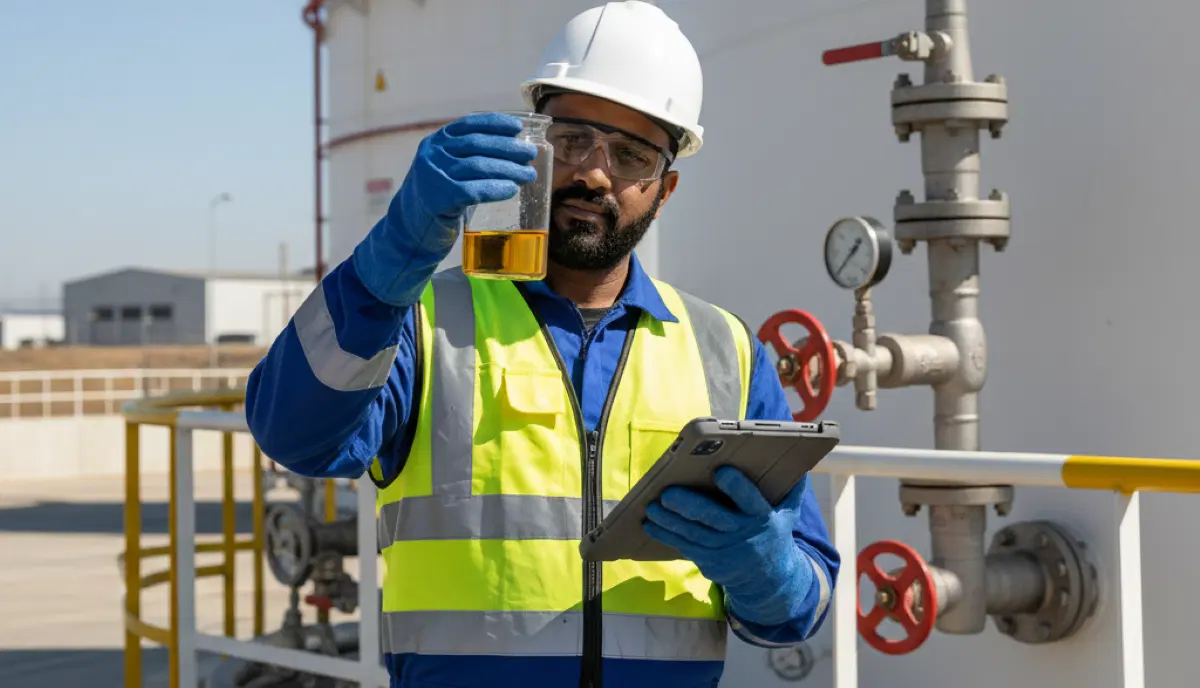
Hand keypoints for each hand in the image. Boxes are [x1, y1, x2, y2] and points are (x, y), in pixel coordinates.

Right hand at [352, 112, 538, 305]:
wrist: (408, 229)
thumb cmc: (435, 199)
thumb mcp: (445, 170)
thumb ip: (466, 158)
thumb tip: (512, 152)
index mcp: (435, 142)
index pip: (468, 124)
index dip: (495, 124)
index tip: (517, 128)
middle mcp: (432, 154)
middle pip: (477, 144)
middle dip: (508, 148)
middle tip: (530, 154)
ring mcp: (433, 175)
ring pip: (478, 166)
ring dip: (508, 169)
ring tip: (528, 174)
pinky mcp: (438, 198)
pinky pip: (474, 190)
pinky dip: (496, 189)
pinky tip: (511, 189)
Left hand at [643, 466, 813, 626]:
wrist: (770, 580)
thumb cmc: (774, 534)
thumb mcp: (788, 514)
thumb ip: (792, 490)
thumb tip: (798, 463)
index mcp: (763, 518)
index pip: (750, 500)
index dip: (736, 487)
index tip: (721, 470)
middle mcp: (743, 535)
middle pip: (714, 518)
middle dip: (689, 505)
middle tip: (668, 492)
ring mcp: (725, 551)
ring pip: (693, 533)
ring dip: (670, 520)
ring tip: (651, 506)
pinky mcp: (710, 562)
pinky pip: (685, 547)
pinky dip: (666, 535)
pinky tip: (650, 524)